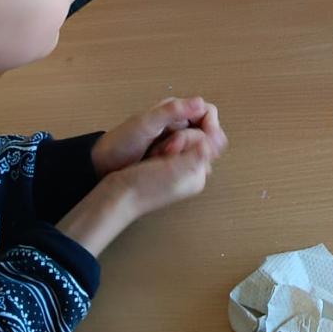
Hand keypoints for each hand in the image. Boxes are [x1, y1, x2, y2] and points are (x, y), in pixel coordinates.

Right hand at [60, 132, 216, 255]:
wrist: (116, 198)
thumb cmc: (144, 185)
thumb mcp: (175, 169)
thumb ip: (197, 154)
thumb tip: (216, 140)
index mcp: (199, 174)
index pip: (208, 140)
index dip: (191, 134)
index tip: (174, 142)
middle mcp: (191, 171)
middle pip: (195, 138)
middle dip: (179, 137)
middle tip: (163, 151)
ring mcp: (177, 169)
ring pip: (181, 138)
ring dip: (168, 139)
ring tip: (155, 153)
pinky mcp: (162, 166)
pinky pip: (168, 144)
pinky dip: (160, 144)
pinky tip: (151, 154)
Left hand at [91, 96, 226, 175]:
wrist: (103, 165)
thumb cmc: (121, 142)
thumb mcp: (145, 124)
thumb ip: (171, 111)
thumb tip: (201, 103)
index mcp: (175, 110)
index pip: (208, 112)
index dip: (212, 126)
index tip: (208, 142)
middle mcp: (180, 124)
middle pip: (207, 131)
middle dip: (199, 143)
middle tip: (177, 152)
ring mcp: (178, 141)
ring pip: (201, 147)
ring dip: (193, 155)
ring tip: (170, 160)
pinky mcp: (174, 158)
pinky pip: (192, 160)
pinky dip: (189, 165)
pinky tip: (178, 170)